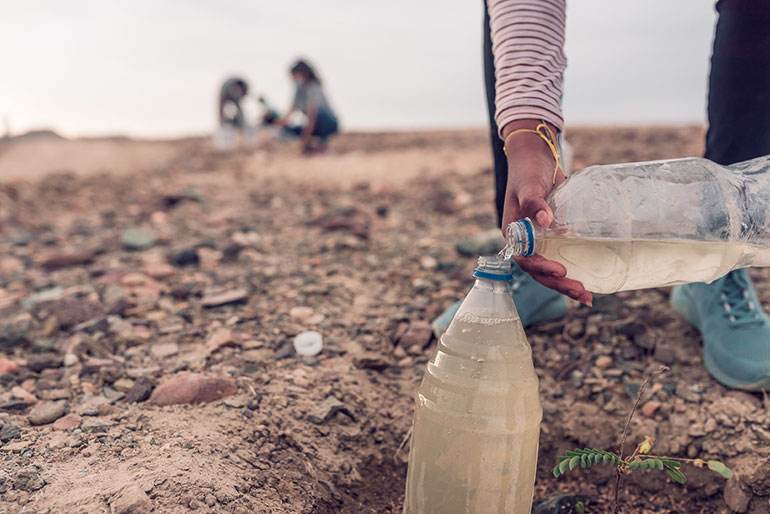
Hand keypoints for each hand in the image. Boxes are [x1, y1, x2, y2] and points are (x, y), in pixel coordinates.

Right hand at [501, 120, 592, 305]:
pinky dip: (574, 268)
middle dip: (559, 283)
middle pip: (540, 270)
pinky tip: (590, 279)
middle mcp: (526, 241)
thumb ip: (534, 202)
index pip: (525, 258)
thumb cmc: (527, 170)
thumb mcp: (528, 186)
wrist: (536, 158)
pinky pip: (562, 256)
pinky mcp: (554, 236)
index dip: (541, 267)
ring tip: (587, 296)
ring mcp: (540, 240)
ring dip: (567, 283)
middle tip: (581, 292)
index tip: (559, 270)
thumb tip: (545, 219)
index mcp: (513, 233)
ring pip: (551, 268)